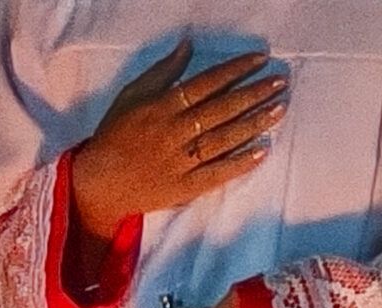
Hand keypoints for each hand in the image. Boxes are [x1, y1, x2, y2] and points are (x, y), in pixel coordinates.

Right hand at [70, 41, 285, 244]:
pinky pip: (216, 173)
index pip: (207, 83)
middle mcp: (175, 132)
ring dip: (254, 123)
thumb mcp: (133, 95)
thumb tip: (187, 46)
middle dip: (254, 93)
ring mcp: (181, 161)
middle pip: (222, 109)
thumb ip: (163, 72)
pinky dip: (239, 163)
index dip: (235, 70)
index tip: (260, 59)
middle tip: (281, 82)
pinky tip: (261, 151)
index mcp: (164, 106)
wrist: (100, 182)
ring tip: (279, 109)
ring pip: (224, 138)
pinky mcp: (184, 187)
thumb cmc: (115, 134)